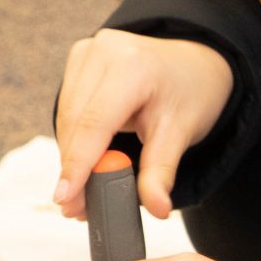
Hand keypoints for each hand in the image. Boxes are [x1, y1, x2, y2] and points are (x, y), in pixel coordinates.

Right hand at [54, 30, 234, 221]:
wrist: (195, 64)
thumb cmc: (191, 92)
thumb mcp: (182, 132)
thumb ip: (162, 172)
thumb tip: (157, 209)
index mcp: (133, 65)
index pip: (94, 123)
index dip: (77, 164)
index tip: (65, 198)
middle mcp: (104, 51)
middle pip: (75, 122)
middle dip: (73, 169)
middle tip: (76, 208)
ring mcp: (88, 51)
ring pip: (66, 118)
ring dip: (71, 156)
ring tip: (81, 192)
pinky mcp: (79, 59)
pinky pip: (68, 108)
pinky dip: (75, 137)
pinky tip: (85, 161)